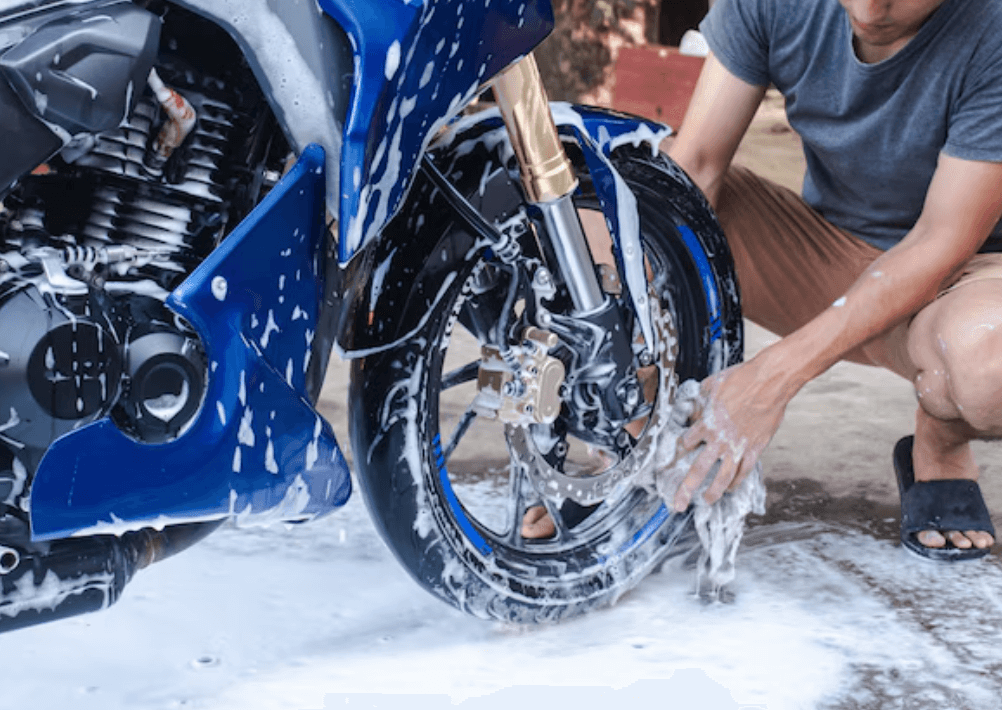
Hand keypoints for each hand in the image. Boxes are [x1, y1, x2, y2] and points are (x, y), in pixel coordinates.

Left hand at [672, 354, 792, 510]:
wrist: (770, 381)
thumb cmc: (741, 379)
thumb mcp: (710, 386)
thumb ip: (699, 401)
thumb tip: (691, 409)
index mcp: (706, 423)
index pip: (685, 444)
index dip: (677, 453)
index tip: (671, 462)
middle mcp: (719, 439)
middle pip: (698, 470)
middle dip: (686, 489)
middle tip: (678, 504)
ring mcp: (738, 446)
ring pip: (723, 476)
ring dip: (713, 491)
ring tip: (706, 501)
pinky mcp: (755, 448)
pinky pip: (744, 471)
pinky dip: (737, 482)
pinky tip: (730, 489)